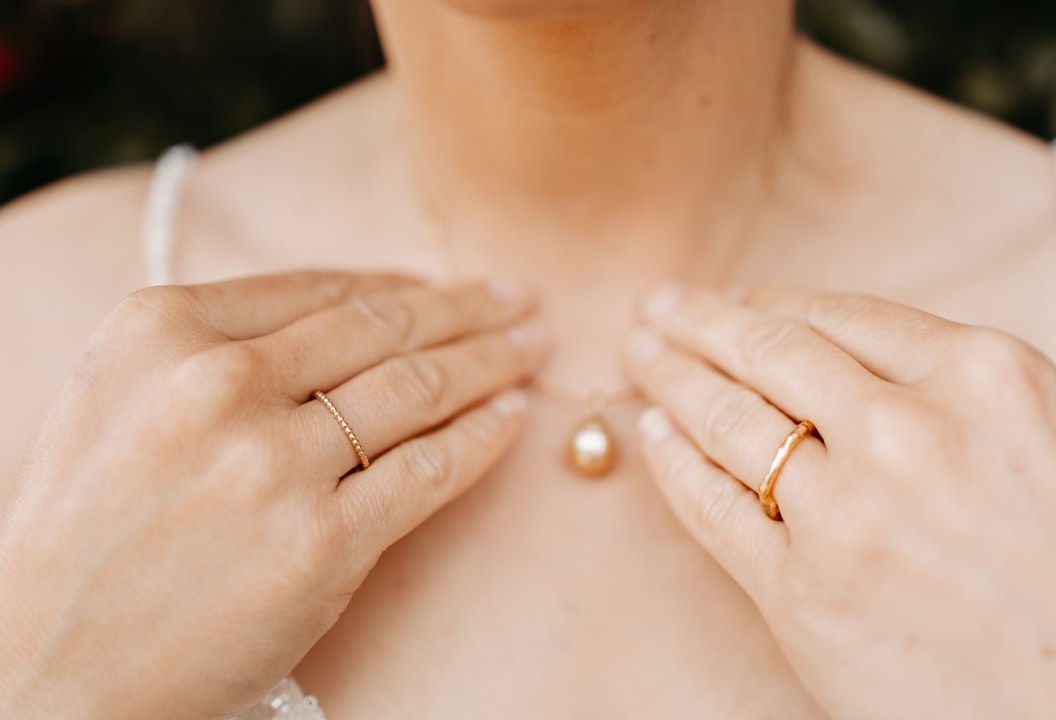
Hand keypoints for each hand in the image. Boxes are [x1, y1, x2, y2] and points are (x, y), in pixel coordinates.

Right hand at [0, 271, 544, 718]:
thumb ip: (218, 346)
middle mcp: (216, 384)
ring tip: (530, 349)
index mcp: (160, 331)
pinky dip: (482, 440)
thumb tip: (353, 313)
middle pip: (381, 329)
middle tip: (516, 299)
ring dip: (490, 364)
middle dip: (464, 310)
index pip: (320, 289)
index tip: (447, 287)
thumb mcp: (120, 400)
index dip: (401, 285)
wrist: (50, 667)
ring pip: (417, 390)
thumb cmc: (87, 533)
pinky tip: (511, 420)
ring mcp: (272, 465)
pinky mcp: (320, 545)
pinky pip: (428, 471)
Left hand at [625, 285, 1055, 718]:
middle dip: (702, 323)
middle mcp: (907, 434)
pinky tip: (655, 434)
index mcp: (984, 380)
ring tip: (645, 359)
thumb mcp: (1049, 440)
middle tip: (663, 307)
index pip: (842, 317)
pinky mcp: (800, 591)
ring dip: (674, 380)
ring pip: (728, 419)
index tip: (738, 299)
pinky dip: (672, 461)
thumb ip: (950, 392)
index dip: (772, 303)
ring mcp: (846, 514)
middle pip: (768, 353)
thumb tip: (841, 359)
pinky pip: (711, 505)